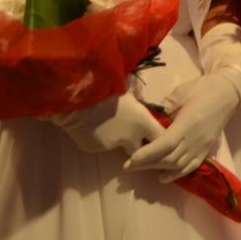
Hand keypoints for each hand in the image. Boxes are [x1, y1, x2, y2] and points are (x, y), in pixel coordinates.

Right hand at [48, 91, 162, 155]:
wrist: (78, 98)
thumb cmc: (107, 89)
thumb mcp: (128, 91)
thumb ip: (138, 100)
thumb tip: (143, 100)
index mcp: (143, 122)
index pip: (162, 138)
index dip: (162, 138)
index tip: (159, 136)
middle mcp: (130, 139)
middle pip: (143, 151)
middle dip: (141, 146)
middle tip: (135, 136)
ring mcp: (111, 146)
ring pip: (119, 147)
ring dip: (118, 140)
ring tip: (108, 124)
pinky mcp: (93, 149)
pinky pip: (100, 145)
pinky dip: (99, 139)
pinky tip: (93, 125)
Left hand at [125, 23, 240, 180]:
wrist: (228, 91)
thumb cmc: (203, 88)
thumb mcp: (180, 92)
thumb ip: (164, 107)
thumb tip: (146, 118)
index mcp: (188, 122)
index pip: (165, 144)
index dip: (148, 154)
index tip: (131, 159)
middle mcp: (196, 138)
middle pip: (169, 158)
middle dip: (147, 164)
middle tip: (128, 166)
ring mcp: (202, 145)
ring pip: (178, 164)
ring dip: (158, 169)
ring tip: (141, 169)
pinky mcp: (206, 148)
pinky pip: (191, 166)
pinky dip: (177, 174)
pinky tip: (163, 177)